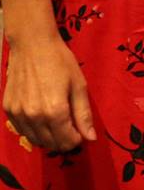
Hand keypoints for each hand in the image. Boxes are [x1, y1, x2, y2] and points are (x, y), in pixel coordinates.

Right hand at [3, 29, 94, 151]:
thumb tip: (90, 138)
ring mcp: (18, 114)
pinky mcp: (8, 109)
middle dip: (63, 141)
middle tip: (71, 131)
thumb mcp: (79, 86)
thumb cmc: (60, 62)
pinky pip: (22, 130)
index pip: (66, 141)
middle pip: (50, 143)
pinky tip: (42, 121)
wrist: (32, 46)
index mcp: (54, 111)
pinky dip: (33, 131)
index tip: (81, 133)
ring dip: (48, 139)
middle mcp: (34, 116)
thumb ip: (83, 114)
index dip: (76, 140)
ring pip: (35, 140)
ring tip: (58, 127)